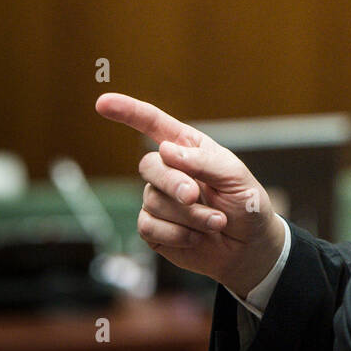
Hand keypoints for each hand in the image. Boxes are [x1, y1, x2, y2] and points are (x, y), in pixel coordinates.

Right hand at [95, 93, 285, 297]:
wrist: (249, 248)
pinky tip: (197, 237)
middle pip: (149, 166)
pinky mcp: (154, 229)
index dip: (127, 112)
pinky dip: (178, 234)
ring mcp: (158, 200)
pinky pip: (149, 227)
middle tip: (194, 196)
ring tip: (216, 222)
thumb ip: (203, 161)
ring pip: (153, 201)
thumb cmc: (246, 205)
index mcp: (188, 148)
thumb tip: (165, 150)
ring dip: (189, 215)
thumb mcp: (235, 177)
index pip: (153, 124)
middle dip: (173, 182)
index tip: (102, 102)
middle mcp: (169, 170)